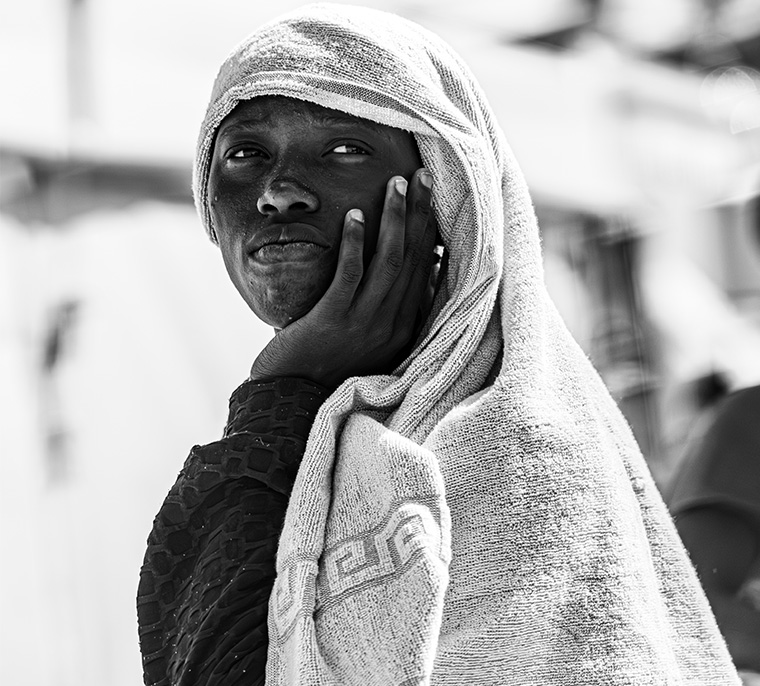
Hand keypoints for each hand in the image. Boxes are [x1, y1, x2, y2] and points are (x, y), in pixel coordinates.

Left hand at [250, 168, 440, 387]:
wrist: (294, 401)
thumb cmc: (327, 367)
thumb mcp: (368, 340)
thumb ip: (386, 309)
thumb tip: (403, 273)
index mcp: (403, 327)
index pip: (426, 271)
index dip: (430, 231)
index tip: (432, 197)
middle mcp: (391, 324)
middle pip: (413, 259)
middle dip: (418, 214)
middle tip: (421, 176)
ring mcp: (364, 323)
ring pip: (388, 264)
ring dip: (393, 220)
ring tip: (395, 184)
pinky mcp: (334, 321)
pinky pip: (350, 277)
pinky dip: (355, 244)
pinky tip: (355, 215)